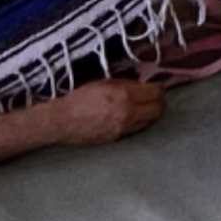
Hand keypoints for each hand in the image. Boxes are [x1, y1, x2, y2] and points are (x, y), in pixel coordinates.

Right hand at [49, 78, 166, 145]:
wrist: (62, 121)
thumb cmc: (79, 98)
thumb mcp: (104, 82)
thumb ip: (126, 83)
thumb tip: (143, 82)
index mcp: (124, 95)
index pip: (155, 92)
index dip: (158, 88)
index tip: (156, 86)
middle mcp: (127, 113)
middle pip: (158, 109)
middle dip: (159, 102)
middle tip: (154, 97)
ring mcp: (123, 128)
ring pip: (149, 121)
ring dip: (150, 113)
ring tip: (144, 107)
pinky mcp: (117, 138)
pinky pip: (136, 129)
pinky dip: (138, 122)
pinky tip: (131, 117)